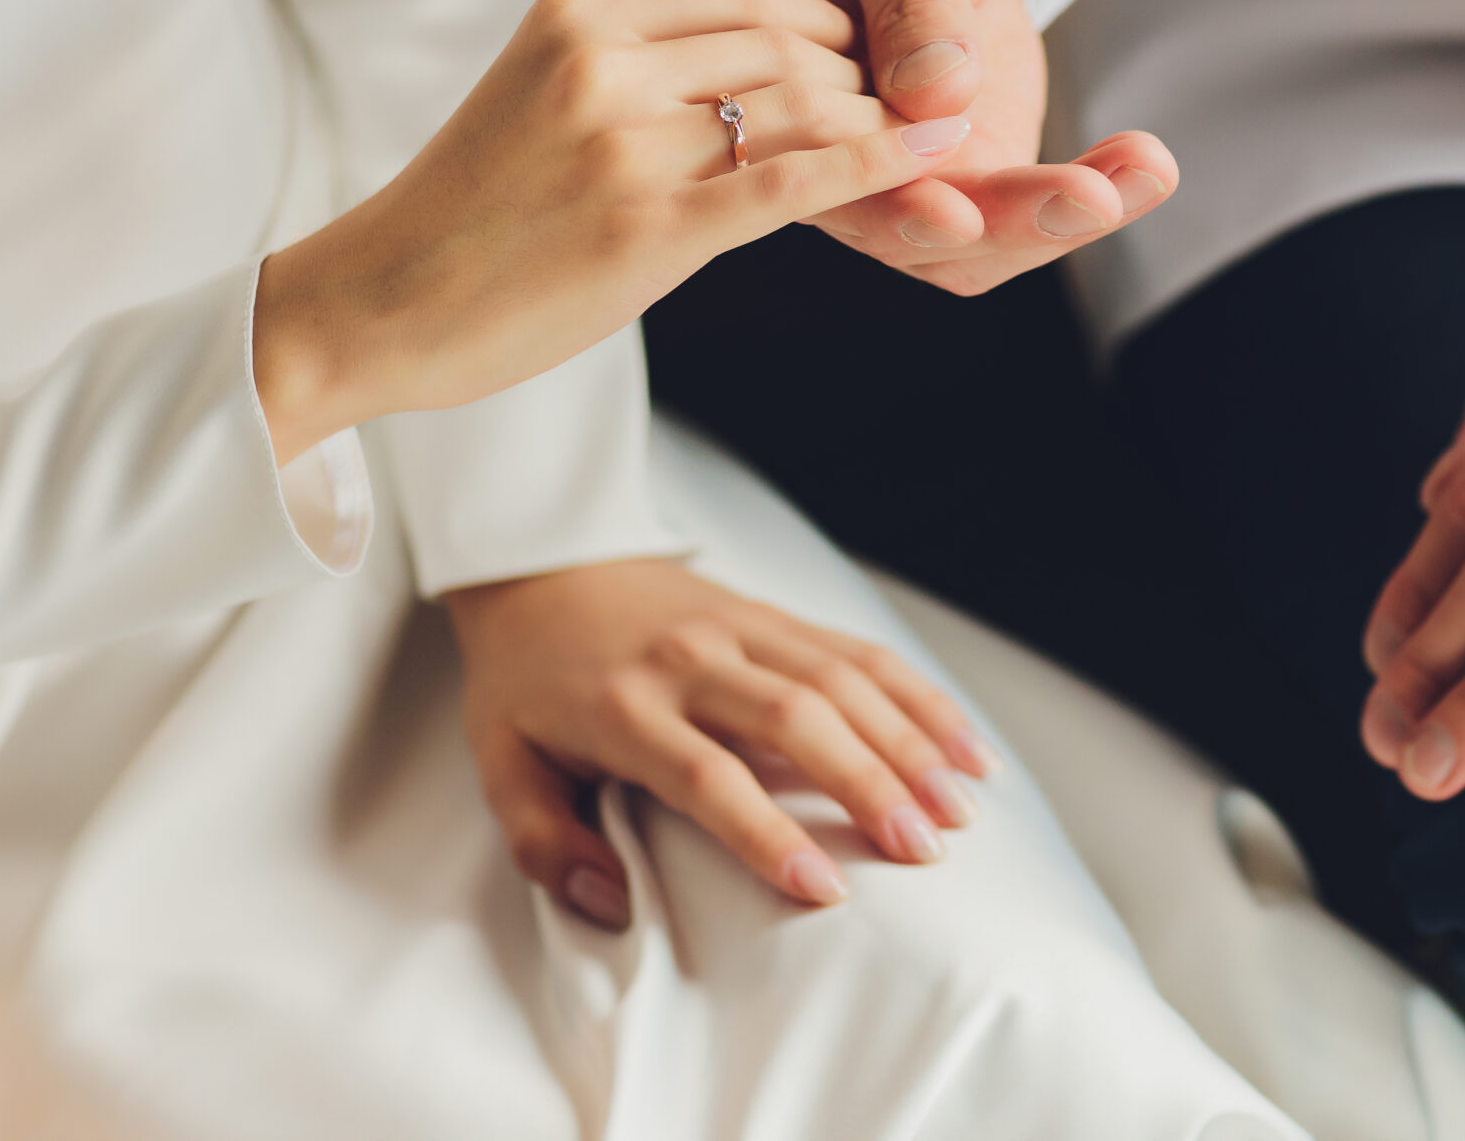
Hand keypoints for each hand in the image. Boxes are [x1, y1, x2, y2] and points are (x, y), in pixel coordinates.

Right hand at [252, 0, 969, 460]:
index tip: (875, 62)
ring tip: (934, 141)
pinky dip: (871, 168)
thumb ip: (635, 66)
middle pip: (788, 45)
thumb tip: (753, 64)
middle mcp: (604, 62)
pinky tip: (924, 164)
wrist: (374, 304)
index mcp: (579, 15)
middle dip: (867, 79)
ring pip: (801, 106)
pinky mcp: (646, 226)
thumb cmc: (468, 215)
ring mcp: (625, 143)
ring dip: (879, 124)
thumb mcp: (543, 96)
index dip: (832, 27)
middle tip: (916, 113)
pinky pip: (790, 183)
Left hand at [445, 557, 998, 926]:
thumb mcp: (500, 764)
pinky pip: (859, 649)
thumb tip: (611, 902)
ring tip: (959, 806)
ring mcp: (742, 627)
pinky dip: (917, 695)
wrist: (544, 562)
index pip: (708, 776)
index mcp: (623, 707)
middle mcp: (692, 659)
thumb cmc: (527, 679)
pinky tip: (964, 742)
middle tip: (923, 847)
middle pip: (796, 718)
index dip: (769, 834)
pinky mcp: (776, 612)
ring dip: (909, 740)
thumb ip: (545, 843)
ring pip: (841, 677)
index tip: (826, 890)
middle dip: (869, 783)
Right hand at [743, 0, 1178, 295]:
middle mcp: (838, 163)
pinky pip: (1034, 208)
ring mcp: (913, 178)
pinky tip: (1150, 164)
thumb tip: (936, 94)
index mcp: (781, 100)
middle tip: (1085, 199)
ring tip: (1143, 168)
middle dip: (1004, 225)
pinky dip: (1100, 190)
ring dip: (1065, 217)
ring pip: (982, 239)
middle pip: (911, 230)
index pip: (821, 175)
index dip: (886, 207)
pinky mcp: (976, 175)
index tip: (957, 216)